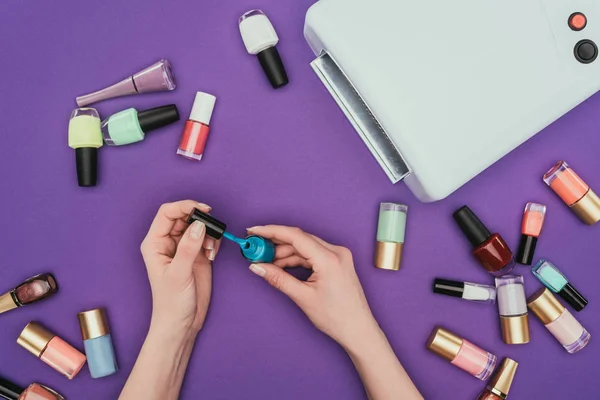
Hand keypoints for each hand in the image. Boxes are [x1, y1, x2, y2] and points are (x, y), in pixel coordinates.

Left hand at [140, 200, 220, 334]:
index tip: (202, 210)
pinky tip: (213, 254)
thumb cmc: (171, 303)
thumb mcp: (179, 274)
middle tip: (212, 228)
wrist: (182, 323)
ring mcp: (183, 248)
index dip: (184, 207)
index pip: (167, 213)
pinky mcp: (197, 255)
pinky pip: (207, 238)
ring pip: (197, 226)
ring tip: (211, 248)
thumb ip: (189, 247)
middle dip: (199, 219)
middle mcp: (168, 243)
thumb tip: (199, 225)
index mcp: (155, 243)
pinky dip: (213, 241)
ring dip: (208, 232)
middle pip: (184, 216)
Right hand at [246, 225, 378, 350]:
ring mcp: (338, 255)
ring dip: (285, 253)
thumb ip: (278, 279)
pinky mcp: (337, 261)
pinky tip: (282, 267)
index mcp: (329, 259)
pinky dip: (296, 259)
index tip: (253, 231)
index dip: (271, 231)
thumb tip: (257, 266)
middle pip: (299, 239)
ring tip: (267, 263)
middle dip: (275, 244)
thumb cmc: (337, 317)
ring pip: (305, 246)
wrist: (358, 330)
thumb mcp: (303, 297)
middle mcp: (336, 251)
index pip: (295, 236)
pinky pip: (313, 254)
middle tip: (256, 250)